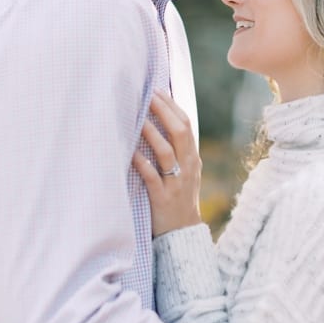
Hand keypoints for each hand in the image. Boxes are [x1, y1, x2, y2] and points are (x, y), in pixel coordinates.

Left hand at [132, 92, 203, 235]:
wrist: (183, 232)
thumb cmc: (178, 197)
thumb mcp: (184, 171)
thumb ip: (176, 150)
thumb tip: (158, 122)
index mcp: (192, 157)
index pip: (186, 124)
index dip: (172, 106)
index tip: (156, 90)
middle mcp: (188, 166)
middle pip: (180, 132)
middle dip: (164, 112)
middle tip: (147, 97)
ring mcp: (177, 182)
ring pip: (167, 152)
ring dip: (152, 134)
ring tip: (138, 119)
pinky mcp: (163, 198)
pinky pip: (152, 177)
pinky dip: (142, 164)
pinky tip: (131, 153)